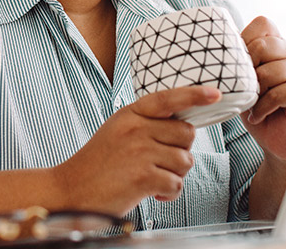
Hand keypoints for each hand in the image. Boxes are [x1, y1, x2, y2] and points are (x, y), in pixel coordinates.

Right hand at [53, 85, 218, 214]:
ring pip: (185, 160)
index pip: (168, 98)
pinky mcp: (143, 177)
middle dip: (181, 151)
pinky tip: (151, 193)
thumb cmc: (97, 166)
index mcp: (130, 114)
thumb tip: (183, 127)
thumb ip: (145, 124)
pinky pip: (176, 183)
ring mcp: (140, 151)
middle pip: (187, 133)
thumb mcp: (117, 131)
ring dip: (174, 175)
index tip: (215, 93)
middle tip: (161, 163)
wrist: (70, 191)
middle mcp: (136, 128)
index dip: (194, 94)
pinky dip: (168, 193)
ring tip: (152, 179)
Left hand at [240, 16, 285, 161]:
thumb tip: (213, 52)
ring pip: (271, 71)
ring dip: (255, 92)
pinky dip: (263, 107)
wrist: (276, 142)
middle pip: (264, 45)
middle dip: (247, 69)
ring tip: (251, 105)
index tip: (237, 64)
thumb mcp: (241, 83)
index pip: (262, 24)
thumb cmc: (257, 110)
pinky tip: (258, 115)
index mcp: (277, 46)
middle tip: (243, 89)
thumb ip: (236, 64)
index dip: (245, 40)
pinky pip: (280, 93)